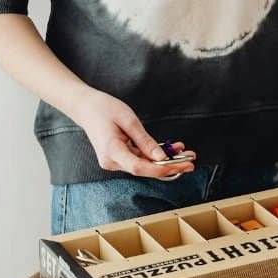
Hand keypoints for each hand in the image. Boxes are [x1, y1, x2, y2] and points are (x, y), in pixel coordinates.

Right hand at [69, 89, 195, 178]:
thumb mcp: (128, 120)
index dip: (161, 169)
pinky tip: (172, 149)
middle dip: (169, 167)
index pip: (138, 167)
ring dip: (164, 161)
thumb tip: (161, 158)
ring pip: (143, 165)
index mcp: (111, 151)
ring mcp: (114, 161)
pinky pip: (139, 159)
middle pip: (144, 169)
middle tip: (191, 162)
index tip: (181, 166)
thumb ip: (145, 141)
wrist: (86, 108)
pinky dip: (154, 155)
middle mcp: (111, 161)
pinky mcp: (118, 158)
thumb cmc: (105, 109)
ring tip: (186, 153)